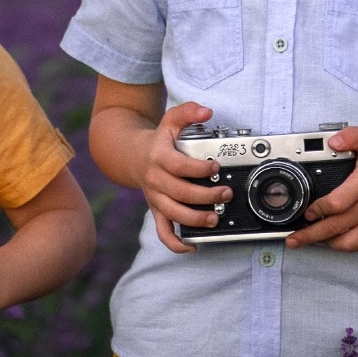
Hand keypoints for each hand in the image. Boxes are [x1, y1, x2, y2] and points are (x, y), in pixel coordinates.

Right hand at [139, 101, 228, 253]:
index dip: (198, 168)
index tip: (215, 166)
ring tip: (215, 218)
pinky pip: (162, 231)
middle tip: (226, 193)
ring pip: (173, 213)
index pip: (179, 166)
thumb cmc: (158, 141)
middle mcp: (155, 179)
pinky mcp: (156, 210)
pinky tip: (192, 246)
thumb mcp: (170, 120)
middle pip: (180, 192)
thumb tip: (207, 110)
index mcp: (159, 157)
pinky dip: (175, 243)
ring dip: (195, 219)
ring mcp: (155, 197)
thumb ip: (188, 112)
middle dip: (206, 196)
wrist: (132, 156)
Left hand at [287, 127, 357, 251]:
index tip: (306, 213)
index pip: (336, 204)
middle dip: (310, 235)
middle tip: (293, 239)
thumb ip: (351, 136)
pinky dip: (345, 245)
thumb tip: (332, 142)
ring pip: (348, 243)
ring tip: (313, 240)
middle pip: (336, 227)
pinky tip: (333, 239)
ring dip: (327, 243)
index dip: (317, 211)